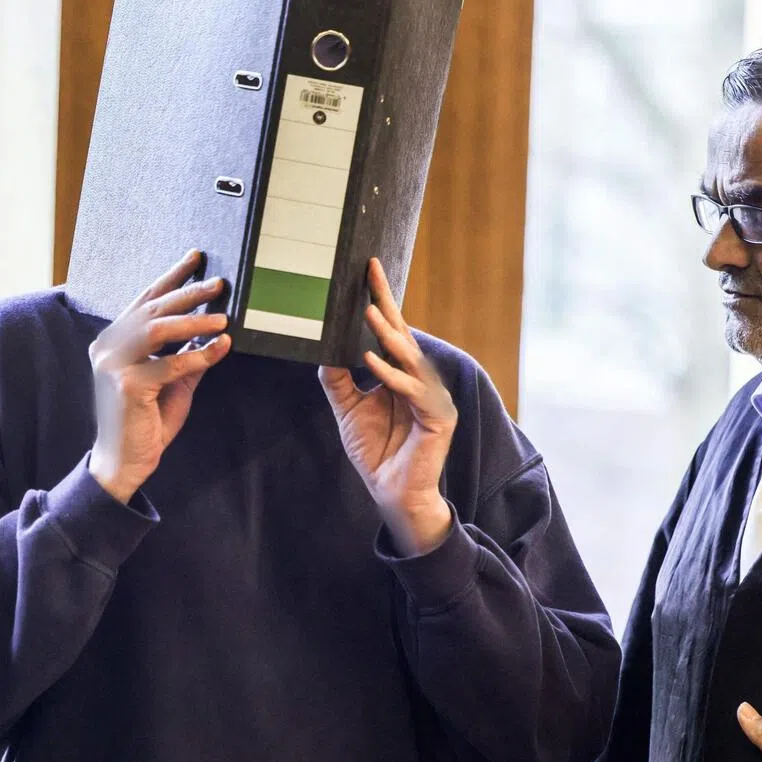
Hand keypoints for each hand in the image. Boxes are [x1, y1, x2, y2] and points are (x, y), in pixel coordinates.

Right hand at [89, 250, 230, 503]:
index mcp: (116, 340)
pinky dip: (198, 356)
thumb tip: (216, 331)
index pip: (146, 300)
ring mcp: (113, 364)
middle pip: (153, 309)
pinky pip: (169, 363)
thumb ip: (189, 355)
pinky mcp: (125, 384)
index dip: (171, 277)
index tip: (196, 258)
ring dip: (193, 321)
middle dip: (188, 293)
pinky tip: (220, 349)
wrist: (126, 460)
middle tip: (219, 283)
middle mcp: (108, 346)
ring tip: (222, 318)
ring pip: (157, 329)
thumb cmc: (148, 420)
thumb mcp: (174, 381)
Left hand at [319, 258, 456, 556]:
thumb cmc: (376, 451)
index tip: (368, 269)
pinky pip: (414, 392)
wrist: (392, 493)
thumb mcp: (349, 409)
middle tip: (369, 276)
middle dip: (386, 305)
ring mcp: (433, 397)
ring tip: (369, 313)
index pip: (390, 330)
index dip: (381, 300)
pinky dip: (394, 377)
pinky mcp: (439, 418)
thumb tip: (322, 348)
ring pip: (410, 359)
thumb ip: (338, 379)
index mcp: (402, 374)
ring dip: (389, 336)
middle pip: (403, 336)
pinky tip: (374, 362)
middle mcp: (421, 379)